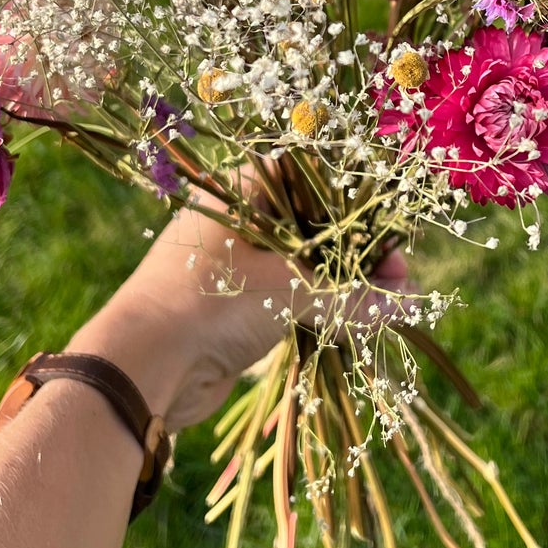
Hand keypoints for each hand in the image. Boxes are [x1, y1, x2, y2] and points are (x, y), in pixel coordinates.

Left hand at [68, 194, 410, 430]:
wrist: (141, 367)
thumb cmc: (209, 303)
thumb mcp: (288, 292)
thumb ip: (350, 296)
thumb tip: (406, 303)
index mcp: (244, 195)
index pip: (312, 180)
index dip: (356, 204)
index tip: (391, 233)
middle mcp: (241, 224)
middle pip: (315, 228)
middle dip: (359, 254)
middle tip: (399, 279)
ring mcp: (238, 268)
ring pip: (306, 268)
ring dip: (346, 287)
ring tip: (389, 306)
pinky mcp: (238, 310)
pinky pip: (292, 301)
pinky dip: (324, 310)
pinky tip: (357, 325)